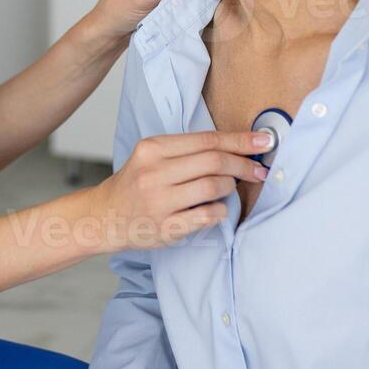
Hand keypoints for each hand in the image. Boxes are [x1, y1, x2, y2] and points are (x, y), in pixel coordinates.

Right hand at [85, 130, 270, 251]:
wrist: (104, 216)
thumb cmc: (135, 184)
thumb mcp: (152, 157)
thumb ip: (187, 151)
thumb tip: (236, 147)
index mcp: (152, 149)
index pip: (207, 140)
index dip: (240, 140)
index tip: (264, 140)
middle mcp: (154, 173)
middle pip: (213, 162)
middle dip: (244, 164)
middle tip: (259, 170)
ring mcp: (159, 202)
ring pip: (213, 188)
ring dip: (231, 187)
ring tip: (230, 188)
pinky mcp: (165, 228)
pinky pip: (207, 216)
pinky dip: (220, 211)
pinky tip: (217, 209)